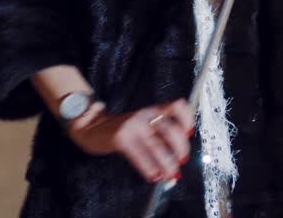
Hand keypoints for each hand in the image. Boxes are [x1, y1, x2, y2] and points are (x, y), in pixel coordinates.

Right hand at [65, 99, 195, 183]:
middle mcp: (145, 115)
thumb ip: (159, 133)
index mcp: (153, 110)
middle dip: (180, 148)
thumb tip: (177, 155)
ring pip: (157, 145)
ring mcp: (132, 125)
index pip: (176, 106)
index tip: (190, 133)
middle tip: (181, 161)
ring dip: (167, 163)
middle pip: (170, 129)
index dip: (187, 118)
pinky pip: (139, 155)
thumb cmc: (123, 128)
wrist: (93, 127)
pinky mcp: (121, 138)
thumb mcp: (143, 123)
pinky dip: (149, 167)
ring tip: (171, 174)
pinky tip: (154, 175)